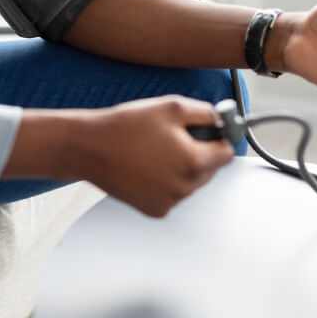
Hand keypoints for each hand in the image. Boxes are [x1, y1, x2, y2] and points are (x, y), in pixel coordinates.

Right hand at [74, 96, 233, 216]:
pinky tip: (146, 166)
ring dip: (182, 168)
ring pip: (190, 183)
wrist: (89, 148)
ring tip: (154, 151)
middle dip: (198, 153)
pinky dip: (165, 182)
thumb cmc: (125, 127)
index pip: (227, 154)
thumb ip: (206, 112)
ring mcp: (168, 202)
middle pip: (210, 170)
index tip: (209, 133)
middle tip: (173, 138)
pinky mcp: (154, 210)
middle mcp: (184, 188)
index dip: (218, 139)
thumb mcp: (171, 107)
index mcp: (193, 162)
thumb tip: (222, 119)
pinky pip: (172, 194)